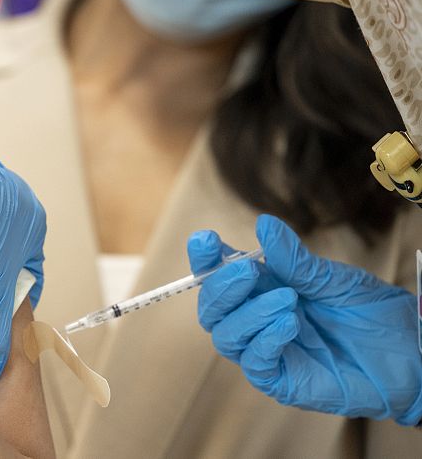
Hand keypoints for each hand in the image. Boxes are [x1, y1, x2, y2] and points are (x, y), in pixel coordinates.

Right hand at [187, 214, 421, 424]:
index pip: (218, 275)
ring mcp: (266, 351)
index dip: (205, 259)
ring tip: (288, 300)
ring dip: (249, 314)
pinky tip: (289, 324)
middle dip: (221, 287)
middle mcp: (256, 320)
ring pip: (226, 336)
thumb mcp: (332, 279)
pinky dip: (264, 341)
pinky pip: (255, 363)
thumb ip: (295, 260)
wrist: (409, 352)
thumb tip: (264, 225)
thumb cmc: (370, 314)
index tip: (206, 241)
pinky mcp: (281, 381)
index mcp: (262, 290)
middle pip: (211, 308)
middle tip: (248, 271)